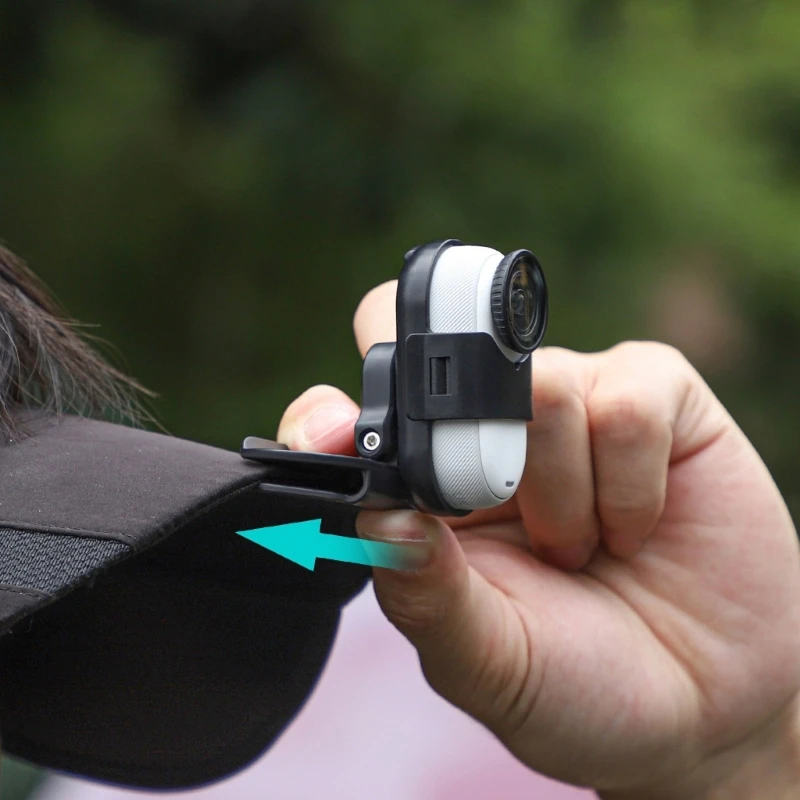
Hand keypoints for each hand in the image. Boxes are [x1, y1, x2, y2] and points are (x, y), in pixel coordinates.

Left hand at [277, 281, 799, 798]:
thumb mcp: (487, 661)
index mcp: (431, 483)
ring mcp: (574, 401)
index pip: (365, 403)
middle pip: (442, 348)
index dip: (336, 409)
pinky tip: (634, 527)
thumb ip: (424, 595)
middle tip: (498, 514)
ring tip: (580, 548)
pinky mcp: (654, 396)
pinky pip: (627, 402)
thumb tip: (376, 516)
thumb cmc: (577, 682)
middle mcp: (495, 427)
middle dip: (468, 439)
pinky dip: (630, 484)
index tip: (336, 439)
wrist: (702, 706)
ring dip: (561, 492)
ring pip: (541, 385)